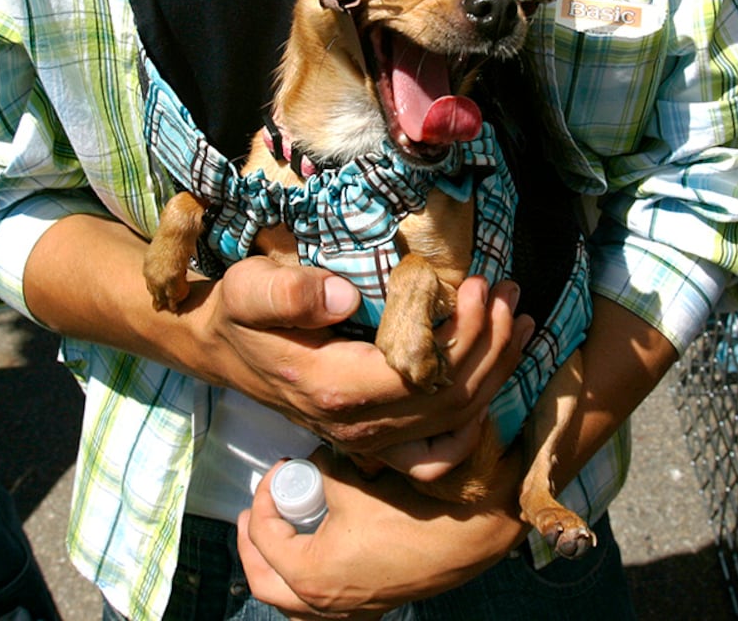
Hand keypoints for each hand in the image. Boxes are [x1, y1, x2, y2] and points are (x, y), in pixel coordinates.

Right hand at [24, 214, 533, 475]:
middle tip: (506, 292)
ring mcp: (369, 439)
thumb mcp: (250, 288)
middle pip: (447, 399)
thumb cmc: (239, 311)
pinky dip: (476, 417)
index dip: (458, 336)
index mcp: (331, 387)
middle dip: (488, 343)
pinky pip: (440, 451)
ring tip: (516, 316)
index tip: (476, 286)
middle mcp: (357, 425)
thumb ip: (290, 293)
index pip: (418, 373)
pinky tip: (496, 374)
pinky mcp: (377, 439)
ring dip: (495, 368)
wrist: (221, 346)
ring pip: (453, 420)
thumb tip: (345, 297)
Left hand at [235, 449, 526, 618]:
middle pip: (265, 583)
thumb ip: (321, 470)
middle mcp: (323, 604)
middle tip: (255, 512)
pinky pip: (320, 607)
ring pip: (291, 602)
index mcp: (311, 574)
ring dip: (276, 571)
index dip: (265, 496)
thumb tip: (311, 462)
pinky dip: (305, 585)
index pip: (266, 537)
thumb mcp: (353, 482)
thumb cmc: (408, 512)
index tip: (280, 469)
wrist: (463, 536)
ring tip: (278, 538)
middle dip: (253, 544)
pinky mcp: (370, 607)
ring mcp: (348, 612)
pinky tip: (314, 556)